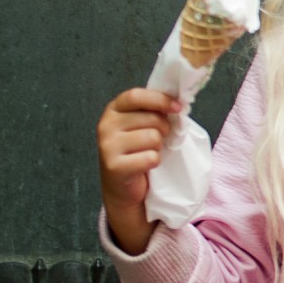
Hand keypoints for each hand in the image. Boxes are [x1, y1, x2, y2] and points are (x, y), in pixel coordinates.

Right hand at [97, 87, 181, 256]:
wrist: (124, 187)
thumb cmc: (138, 151)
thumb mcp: (142, 125)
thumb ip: (153, 111)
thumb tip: (177, 104)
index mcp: (113, 110)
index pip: (136, 96)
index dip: (160, 100)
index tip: (178, 108)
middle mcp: (105, 125)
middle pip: (151, 118)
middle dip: (163, 129)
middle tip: (156, 140)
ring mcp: (107, 146)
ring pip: (153, 137)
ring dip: (157, 147)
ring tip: (146, 153)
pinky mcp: (114, 166)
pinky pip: (150, 157)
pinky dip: (154, 162)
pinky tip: (144, 166)